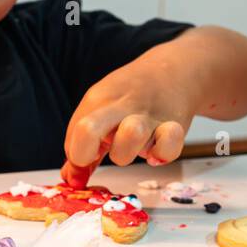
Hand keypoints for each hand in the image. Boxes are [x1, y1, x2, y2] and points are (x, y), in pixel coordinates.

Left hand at [61, 62, 192, 187]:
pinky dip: (162, 154)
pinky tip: (156, 154)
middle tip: (96, 156)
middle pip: (89, 129)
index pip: (75, 132)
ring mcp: (148, 116)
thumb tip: (72, 178)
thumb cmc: (132, 93)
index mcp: (99, 101)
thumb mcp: (100, 107)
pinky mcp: (175, 126)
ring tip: (132, 148)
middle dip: (84, 154)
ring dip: (126, 151)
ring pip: (131, 134)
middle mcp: (121, 107)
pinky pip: (169, 145)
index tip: (87, 157)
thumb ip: (83, 144)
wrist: (174, 69)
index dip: (77, 155)